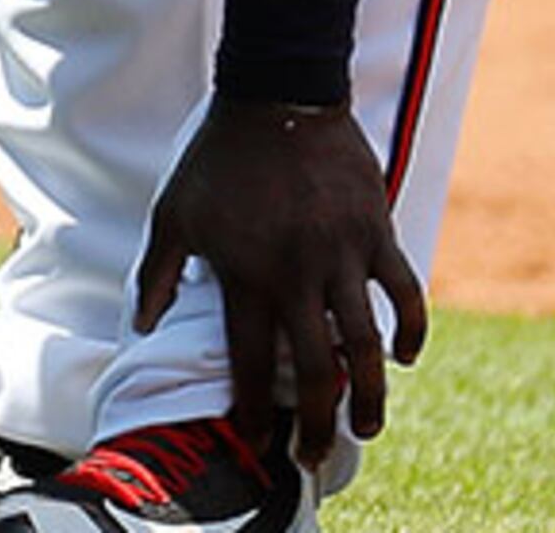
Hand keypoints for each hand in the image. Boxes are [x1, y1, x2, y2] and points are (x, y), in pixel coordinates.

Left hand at [133, 98, 428, 473]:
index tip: (257, 443)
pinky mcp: (376, 231)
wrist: (277, 95)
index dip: (254, 410)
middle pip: (314, 370)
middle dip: (317, 424)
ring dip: (370, 393)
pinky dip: (412, 327)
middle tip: (317, 458)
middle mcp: (297, 274)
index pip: (252, 362)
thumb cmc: (218, 157)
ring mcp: (342, 254)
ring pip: (364, 343)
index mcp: (246, 275)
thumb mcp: (173, 213)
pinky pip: (405, 290)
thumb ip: (157, 272)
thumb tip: (143, 324)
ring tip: (368, 425)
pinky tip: (405, 355)